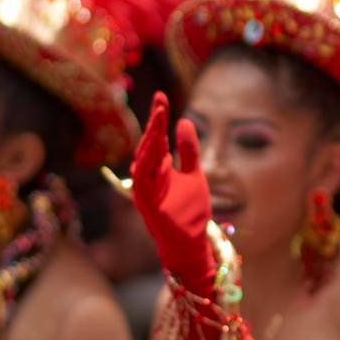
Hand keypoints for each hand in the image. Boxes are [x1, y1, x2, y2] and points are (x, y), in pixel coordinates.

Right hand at [130, 93, 215, 295]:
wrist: (192, 243)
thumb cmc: (190, 212)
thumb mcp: (195, 175)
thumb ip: (188, 150)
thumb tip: (184, 120)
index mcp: (159, 168)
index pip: (156, 138)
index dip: (158, 118)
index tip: (162, 96)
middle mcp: (149, 177)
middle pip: (148, 145)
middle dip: (154, 123)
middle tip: (160, 102)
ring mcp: (146, 191)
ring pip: (143, 161)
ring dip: (150, 140)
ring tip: (158, 120)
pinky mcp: (148, 206)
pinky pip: (144, 184)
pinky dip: (148, 169)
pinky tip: (157, 154)